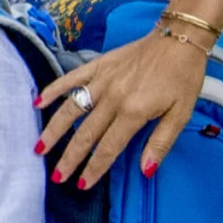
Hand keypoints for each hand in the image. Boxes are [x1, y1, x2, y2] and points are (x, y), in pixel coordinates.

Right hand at [35, 31, 210, 188]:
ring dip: (54, 130)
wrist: (180, 37)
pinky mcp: (98, 65)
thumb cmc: (183, 77)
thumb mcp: (181, 113)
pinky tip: (38, 103)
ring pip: (71, 109)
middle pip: (85, 134)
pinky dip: (53, 90)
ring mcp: (102, 80)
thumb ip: (160, 143)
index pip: (108, 148)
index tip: (81, 185)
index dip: (94, 169)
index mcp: (134, 111)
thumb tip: (145, 171)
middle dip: (69, 158)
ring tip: (40, 148)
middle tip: (56, 176)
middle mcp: (113, 97)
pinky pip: (71, 79)